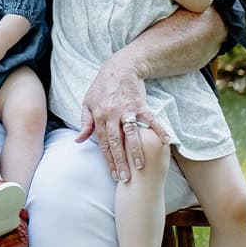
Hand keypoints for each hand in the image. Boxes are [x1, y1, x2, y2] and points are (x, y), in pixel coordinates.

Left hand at [75, 54, 169, 182]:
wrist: (119, 67)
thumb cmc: (102, 86)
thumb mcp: (87, 102)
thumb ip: (85, 123)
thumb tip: (79, 141)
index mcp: (99, 116)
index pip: (104, 143)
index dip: (108, 160)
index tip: (114, 175)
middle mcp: (112, 114)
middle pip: (116, 143)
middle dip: (120, 162)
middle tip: (125, 179)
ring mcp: (127, 109)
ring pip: (131, 134)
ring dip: (136, 151)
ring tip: (140, 167)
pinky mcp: (140, 104)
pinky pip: (150, 119)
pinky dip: (158, 129)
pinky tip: (166, 141)